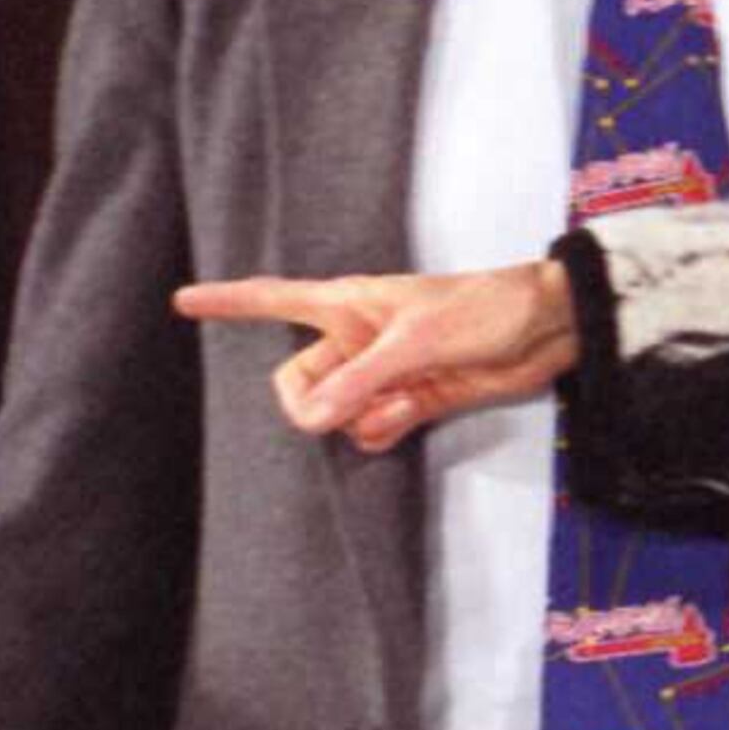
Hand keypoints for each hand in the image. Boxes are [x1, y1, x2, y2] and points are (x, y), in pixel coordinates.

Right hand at [172, 260, 578, 452]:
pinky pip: (372, 429)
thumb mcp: (413, 342)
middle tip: (334, 409)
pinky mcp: (412, 400)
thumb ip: (358, 382)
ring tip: (401, 401)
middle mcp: (356, 339)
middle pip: (296, 381)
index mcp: (347, 304)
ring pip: (335, 414)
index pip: (273, 299)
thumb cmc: (482, 310)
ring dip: (358, 419)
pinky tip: (409, 415)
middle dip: (309, 403)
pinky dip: (383, 431)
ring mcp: (382, 374)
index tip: (181, 300)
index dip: (228, 301)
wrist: (547, 330)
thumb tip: (307, 420)